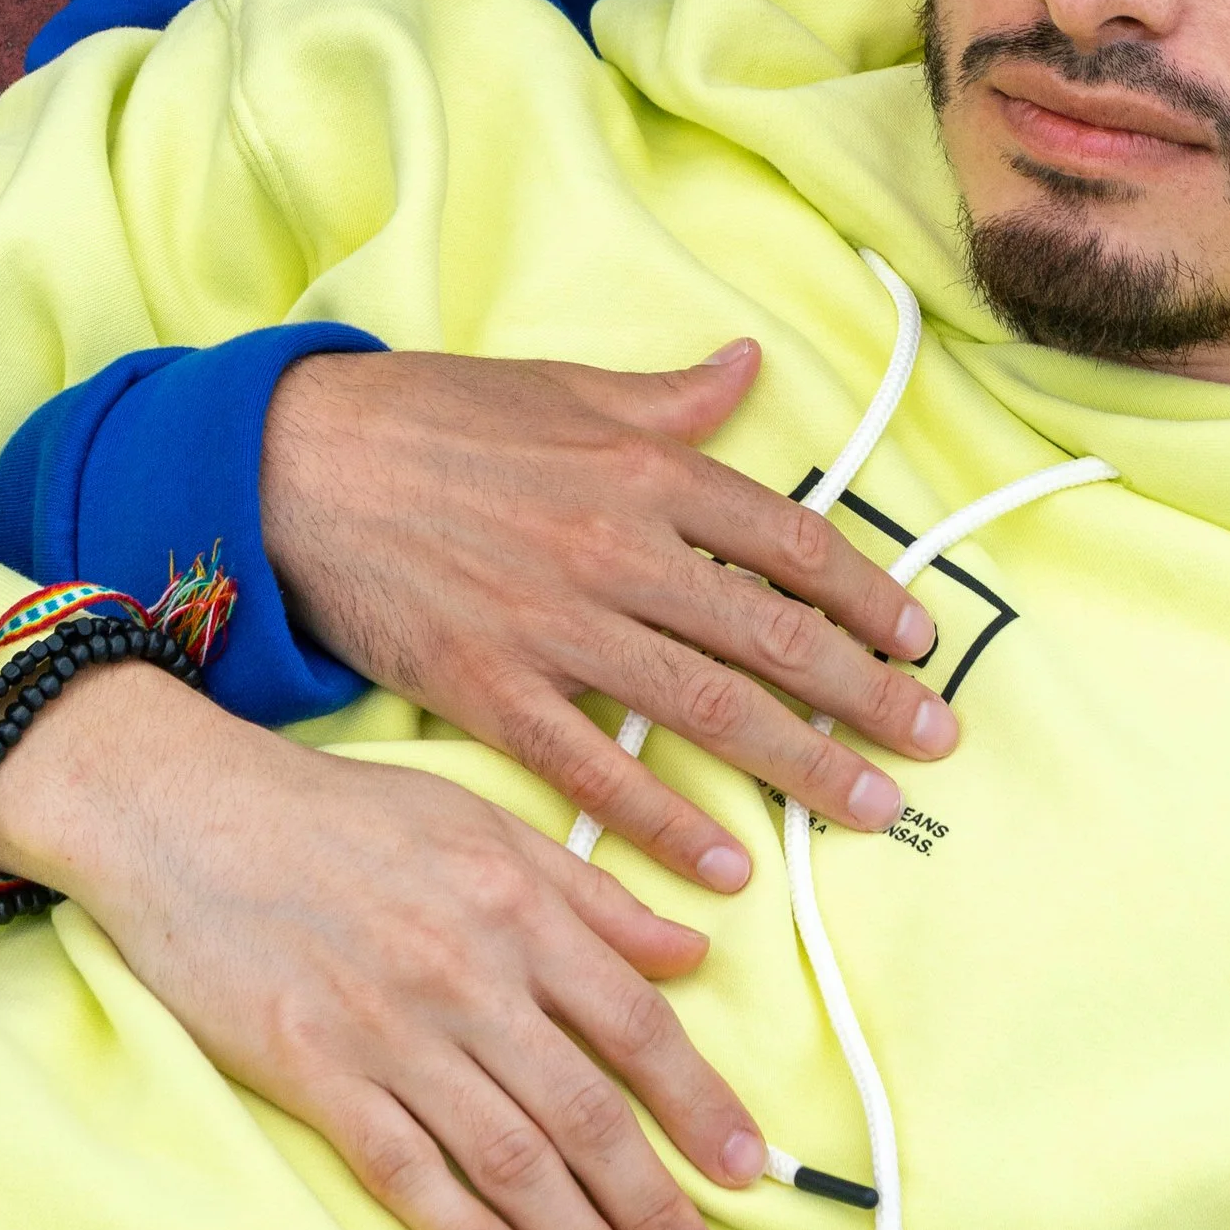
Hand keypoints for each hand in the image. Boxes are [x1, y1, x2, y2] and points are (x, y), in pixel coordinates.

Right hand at [0, 659, 763, 1229]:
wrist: (185, 806)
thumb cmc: (336, 813)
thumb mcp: (478, 820)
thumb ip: (590, 892)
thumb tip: (691, 954)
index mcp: (517, 905)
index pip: (636, 1024)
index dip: (701, 1106)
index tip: (751, 1175)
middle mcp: (469, 971)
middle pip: (586, 1110)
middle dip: (656, 1208)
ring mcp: (388, 1024)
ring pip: (509, 1153)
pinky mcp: (310, 1065)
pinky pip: (401, 1166)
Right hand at [261, 341, 952, 890]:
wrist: (294, 464)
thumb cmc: (431, 417)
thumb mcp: (562, 387)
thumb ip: (667, 398)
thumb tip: (748, 367)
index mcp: (643, 468)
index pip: (788, 540)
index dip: (866, 595)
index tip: (920, 640)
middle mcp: (616, 548)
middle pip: (769, 635)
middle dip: (865, 694)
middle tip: (934, 741)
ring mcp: (554, 625)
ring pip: (705, 708)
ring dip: (801, 762)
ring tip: (870, 807)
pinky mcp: (490, 688)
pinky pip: (596, 769)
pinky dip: (664, 821)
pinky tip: (722, 863)